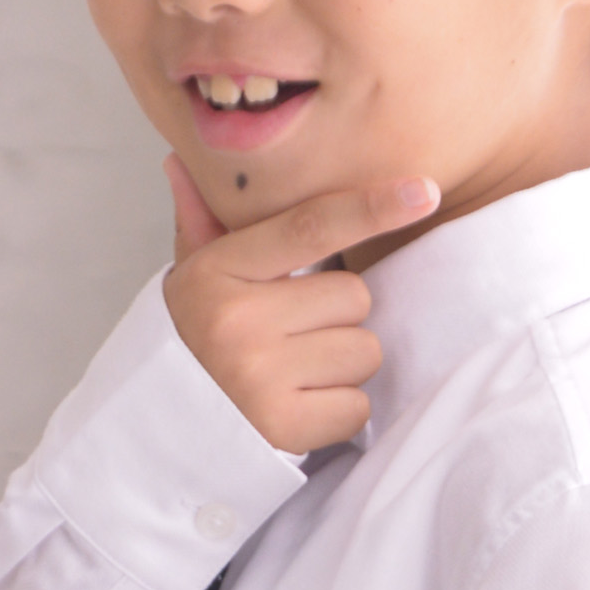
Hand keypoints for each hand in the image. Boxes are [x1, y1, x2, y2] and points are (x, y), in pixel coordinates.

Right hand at [162, 159, 438, 453]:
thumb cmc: (195, 341)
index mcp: (216, 272)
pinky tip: (296, 407)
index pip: (309, 227)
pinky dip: (338, 411)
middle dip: (337, 317)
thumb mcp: (192, 279)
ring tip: (292, 373)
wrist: (163, 429)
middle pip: (353, 295)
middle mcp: (236, 321)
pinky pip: (357, 406)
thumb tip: (179, 161)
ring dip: (341, 365)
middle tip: (290, 336)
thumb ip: (201, 222)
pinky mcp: (282, 426)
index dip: (371, 208)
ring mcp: (258, 376)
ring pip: (364, 351)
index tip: (425, 191)